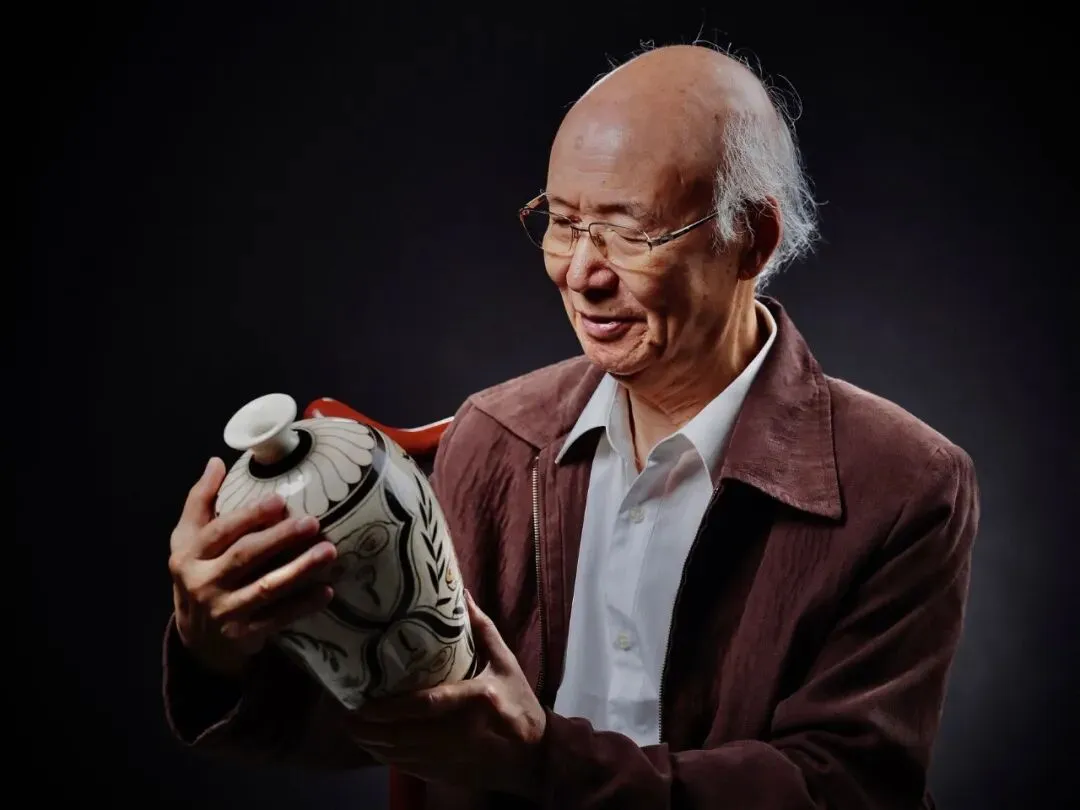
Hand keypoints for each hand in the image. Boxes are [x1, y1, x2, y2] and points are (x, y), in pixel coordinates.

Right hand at [168, 457, 338, 677]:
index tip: (279, 500)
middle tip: (312, 521)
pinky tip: (327, 590)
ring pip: (266, 588)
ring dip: (300, 570)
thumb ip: (200, 501)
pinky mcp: (244, 634)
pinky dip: (303, 605)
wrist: (196, 639)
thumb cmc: (198, 574)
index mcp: (190, 555)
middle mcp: (203, 583)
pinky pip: (278, 618)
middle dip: (279, 538)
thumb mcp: (187, 539)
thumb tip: (216, 462)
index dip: (248, 516)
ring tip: (329, 552)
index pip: (219, 532)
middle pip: (244, 557)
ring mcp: (224, 611)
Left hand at [346, 591, 546, 798]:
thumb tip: (460, 595)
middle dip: (368, 727)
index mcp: (477, 700)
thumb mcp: (504, 663)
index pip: (426, 705)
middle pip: (403, 734)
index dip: (390, 707)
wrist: (534, 755)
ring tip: (348, 726)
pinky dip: (384, 757)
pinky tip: (371, 744)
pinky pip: (405, 767)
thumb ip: (481, 630)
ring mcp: (450, 757)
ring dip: (370, 743)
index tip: (362, 702)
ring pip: (399, 754)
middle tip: (343, 713)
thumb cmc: (519, 702)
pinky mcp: (445, 773)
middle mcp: (460, 732)